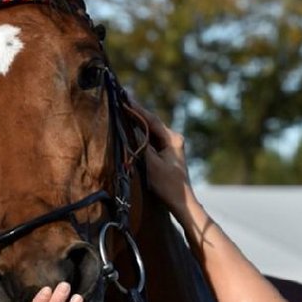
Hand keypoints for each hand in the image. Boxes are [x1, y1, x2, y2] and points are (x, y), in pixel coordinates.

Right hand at [131, 101, 194, 219]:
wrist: (181, 202)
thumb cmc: (168, 186)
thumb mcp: (152, 165)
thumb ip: (142, 145)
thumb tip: (130, 129)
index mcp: (173, 139)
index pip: (151, 120)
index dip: (137, 109)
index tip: (124, 98)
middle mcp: (174, 138)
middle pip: (151, 123)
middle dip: (136, 113)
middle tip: (121, 100)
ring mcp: (171, 145)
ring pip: (151, 130)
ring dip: (137, 123)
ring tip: (122, 110)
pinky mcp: (167, 152)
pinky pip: (151, 139)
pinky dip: (140, 134)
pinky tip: (130, 128)